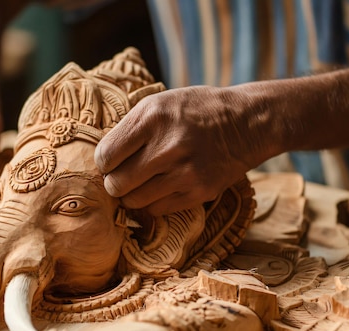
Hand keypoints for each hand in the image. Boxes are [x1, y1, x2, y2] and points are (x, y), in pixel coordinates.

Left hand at [94, 86, 269, 214]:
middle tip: (123, 175)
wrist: (247, 122)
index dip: (103, 162)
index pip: (105, 155)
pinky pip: (156, 209)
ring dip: (131, 195)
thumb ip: (130, 128)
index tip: (111, 161)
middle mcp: (168, 146)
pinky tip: (161, 187)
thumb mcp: (160, 103)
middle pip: (116, 184)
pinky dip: (153, 202)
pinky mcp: (198, 193)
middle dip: (114, 182)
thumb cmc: (195, 110)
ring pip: (133, 201)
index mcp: (153, 118)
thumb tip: (100, 160)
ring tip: (141, 182)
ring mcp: (185, 173)